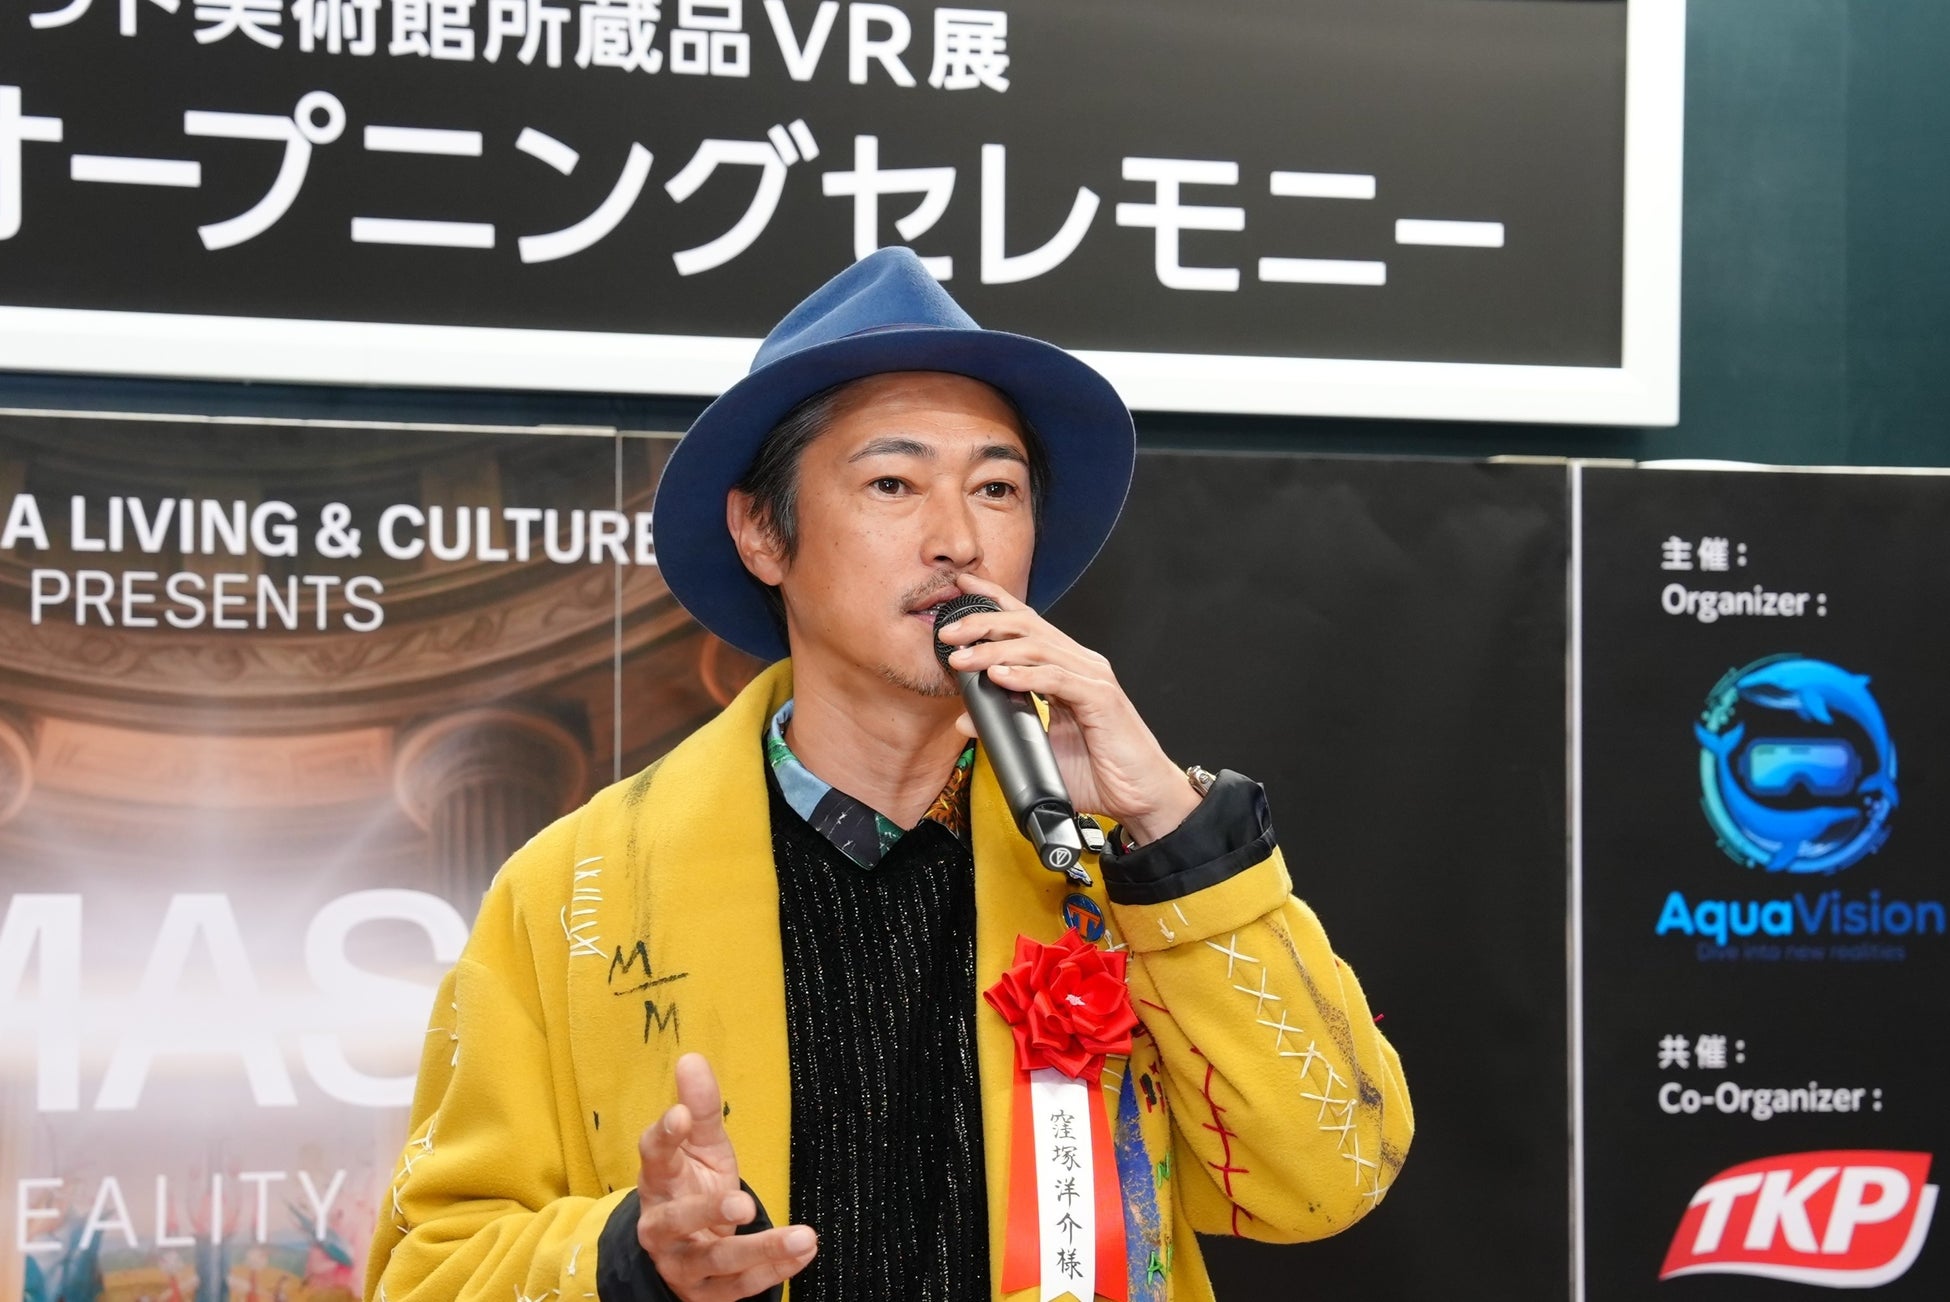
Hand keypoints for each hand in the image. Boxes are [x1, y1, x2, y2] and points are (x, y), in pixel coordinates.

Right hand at [636, 1054, 816, 1300]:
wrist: (684, 1249)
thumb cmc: (693, 1184)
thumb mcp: (700, 1146)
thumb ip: (700, 1108)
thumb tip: (691, 1059)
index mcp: (658, 1180)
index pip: (654, 1155)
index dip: (664, 1136)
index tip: (680, 1116)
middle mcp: (661, 1226)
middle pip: (677, 1221)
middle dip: (707, 1212)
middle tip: (742, 1201)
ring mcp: (682, 1264)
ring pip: (716, 1261)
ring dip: (760, 1249)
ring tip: (804, 1235)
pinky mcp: (705, 1293)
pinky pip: (741, 1285)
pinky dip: (775, 1269)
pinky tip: (804, 1251)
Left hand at [935, 572, 1201, 844]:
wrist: (1141, 797)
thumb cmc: (1099, 771)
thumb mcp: (1039, 746)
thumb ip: (1004, 728)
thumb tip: (964, 719)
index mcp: (1066, 668)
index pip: (1026, 624)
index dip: (994, 602)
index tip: (961, 590)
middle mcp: (1081, 664)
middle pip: (1027, 626)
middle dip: (984, 623)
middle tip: (949, 632)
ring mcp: (1093, 678)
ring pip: (1038, 648)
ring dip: (994, 650)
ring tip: (963, 658)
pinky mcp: (1102, 699)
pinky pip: (1058, 679)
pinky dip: (1025, 676)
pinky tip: (999, 676)